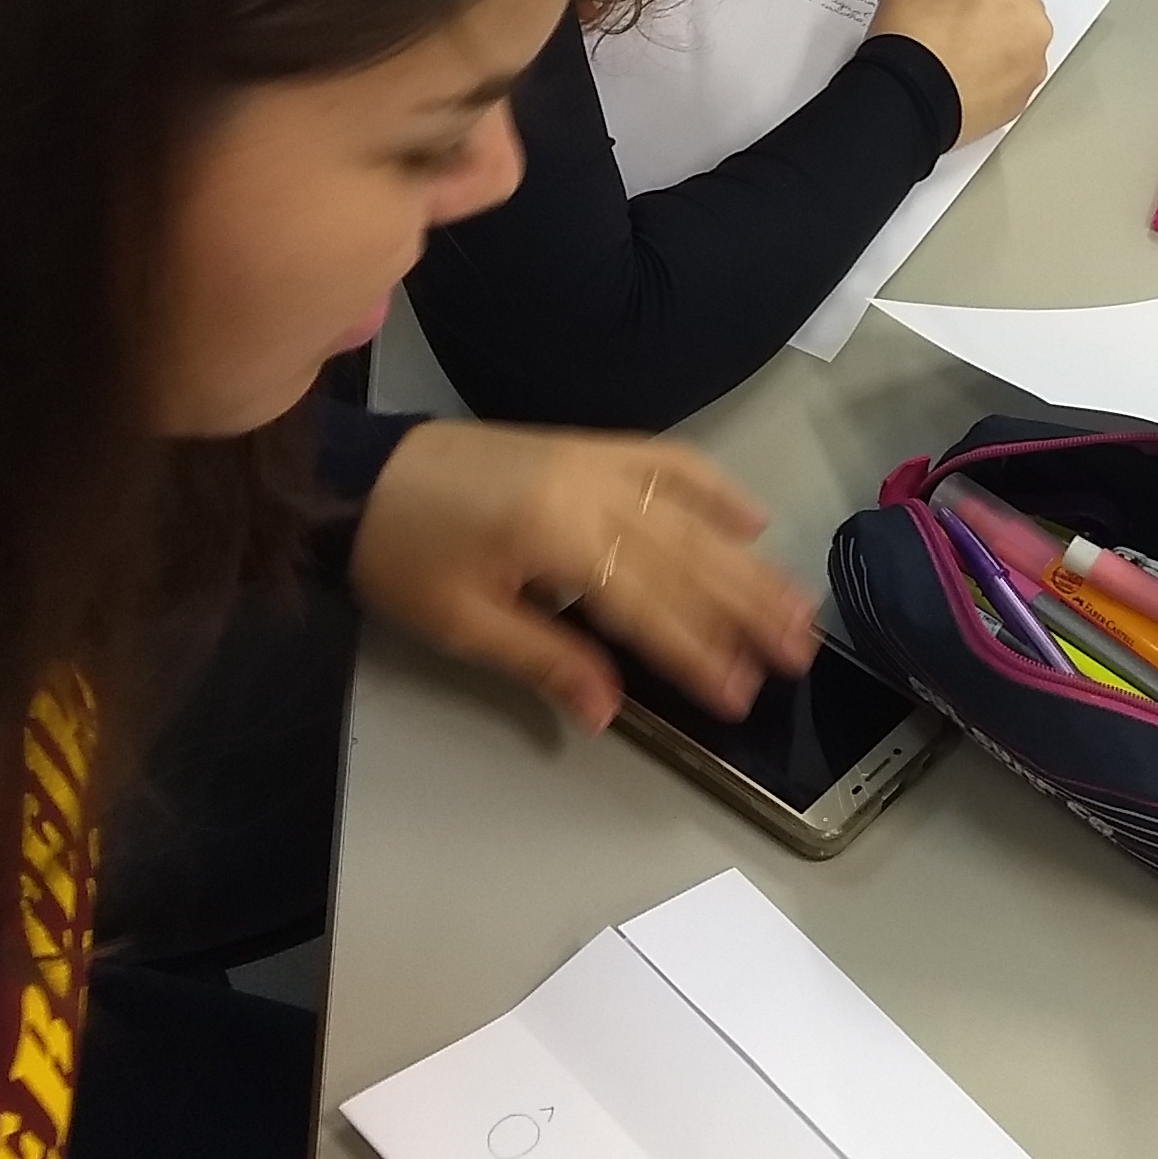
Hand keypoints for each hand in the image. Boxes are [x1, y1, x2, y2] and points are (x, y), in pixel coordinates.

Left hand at [349, 420, 817, 728]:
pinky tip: (752, 519)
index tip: (739, 693)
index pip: (648, 605)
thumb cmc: (402, 554)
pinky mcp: (589, 447)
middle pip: (688, 558)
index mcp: (555, 537)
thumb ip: (545, 660)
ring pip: (692, 516)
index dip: (697, 652)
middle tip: (798, 653)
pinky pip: (669, 462)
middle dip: (746, 611)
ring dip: (749, 563)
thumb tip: (608, 710)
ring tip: (796, 604)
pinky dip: (715, 489)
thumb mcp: (461, 623)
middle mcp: (591, 491)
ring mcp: (596, 462)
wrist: (359, 474)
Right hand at [871, 0, 1052, 143]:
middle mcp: (1033, 24)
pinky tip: (957, 76)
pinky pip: (1008, 75)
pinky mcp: (1021, 98)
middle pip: (1012, 1)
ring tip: (950, 53)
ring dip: (989, 41)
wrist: (908, 104)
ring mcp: (1031, 65)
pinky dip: (989, 74)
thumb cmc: (914, 44)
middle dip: (984, 7)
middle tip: (946, 21)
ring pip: (1013, 40)